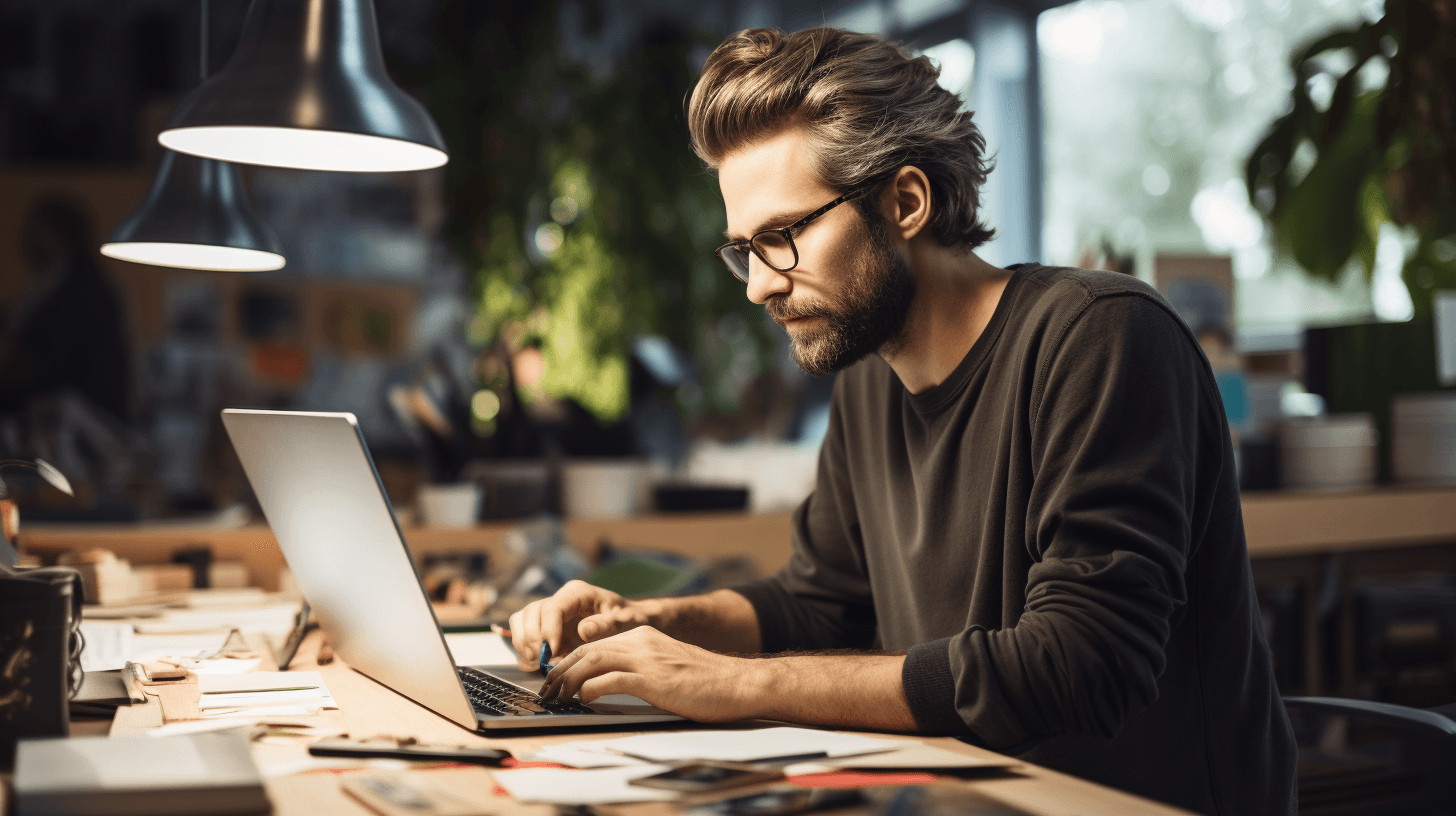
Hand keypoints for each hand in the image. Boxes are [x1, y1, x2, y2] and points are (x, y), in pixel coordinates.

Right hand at [506, 580, 657, 670]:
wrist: (629, 623)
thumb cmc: (628, 620)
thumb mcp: (623, 622)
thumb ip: (605, 625)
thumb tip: (583, 631)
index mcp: (578, 593)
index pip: (552, 607)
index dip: (548, 629)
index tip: (552, 651)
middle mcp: (560, 600)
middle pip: (531, 612)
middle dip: (531, 638)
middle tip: (542, 660)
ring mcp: (550, 614)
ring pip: (521, 621)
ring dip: (523, 644)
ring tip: (537, 663)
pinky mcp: (545, 628)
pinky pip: (523, 634)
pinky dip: (524, 651)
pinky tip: (536, 665)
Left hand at [537, 626, 762, 722]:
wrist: (738, 683)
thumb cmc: (707, 682)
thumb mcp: (667, 665)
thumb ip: (640, 667)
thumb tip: (609, 683)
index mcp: (644, 636)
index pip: (594, 645)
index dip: (569, 662)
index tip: (555, 679)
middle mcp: (641, 641)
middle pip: (587, 651)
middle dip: (561, 671)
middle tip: (547, 691)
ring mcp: (647, 658)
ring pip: (593, 662)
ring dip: (569, 681)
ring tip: (557, 697)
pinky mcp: (654, 679)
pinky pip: (611, 680)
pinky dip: (591, 690)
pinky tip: (584, 700)